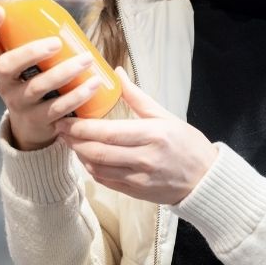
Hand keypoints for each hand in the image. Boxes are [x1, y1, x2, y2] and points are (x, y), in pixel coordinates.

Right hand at [0, 6, 102, 150]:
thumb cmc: (33, 79)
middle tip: (57, 42)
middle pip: (6, 66)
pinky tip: (93, 85)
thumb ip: (33, 38)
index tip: (0, 11)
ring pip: (37, 87)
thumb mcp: (25, 61)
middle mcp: (3, 82)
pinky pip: (57, 108)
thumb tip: (58, 9)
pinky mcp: (38, 120)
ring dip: (64, 72)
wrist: (32, 126)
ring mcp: (19, 103)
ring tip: (87, 59)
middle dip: (30, 52)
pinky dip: (77, 96)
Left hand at [56, 68, 217, 204]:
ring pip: (98, 168)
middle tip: (59, 128)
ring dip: (79, 154)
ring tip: (69, 140)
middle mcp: (144, 158)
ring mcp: (139, 178)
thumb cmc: (187, 144)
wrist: (206, 180)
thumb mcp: (165, 115)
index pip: (108, 133)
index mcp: (152, 135)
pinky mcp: (136, 192)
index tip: (65, 118)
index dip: (82, 127)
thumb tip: (116, 72)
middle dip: (73, 140)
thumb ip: (136, 96)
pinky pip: (106, 181)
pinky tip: (85, 157)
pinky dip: (91, 168)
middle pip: (98, 152)